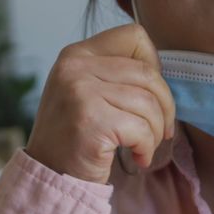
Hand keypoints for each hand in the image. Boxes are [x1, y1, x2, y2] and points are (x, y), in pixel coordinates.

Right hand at [25, 24, 175, 183]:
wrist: (48, 177)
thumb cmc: (77, 137)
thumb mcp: (87, 91)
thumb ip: (115, 73)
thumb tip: (161, 71)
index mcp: (76, 54)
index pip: (134, 36)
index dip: (153, 64)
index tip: (149, 94)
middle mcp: (75, 67)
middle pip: (148, 73)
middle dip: (164, 106)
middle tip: (160, 130)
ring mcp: (80, 93)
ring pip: (148, 103)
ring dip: (156, 132)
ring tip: (143, 147)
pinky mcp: (90, 121)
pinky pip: (142, 130)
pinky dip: (146, 148)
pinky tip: (137, 158)